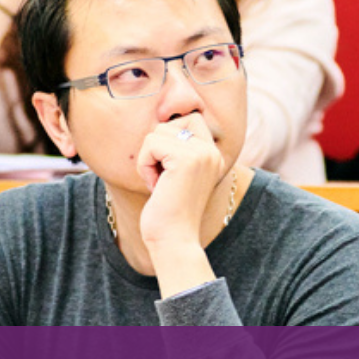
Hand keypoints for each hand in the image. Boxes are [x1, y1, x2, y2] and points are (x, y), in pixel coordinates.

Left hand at [136, 113, 226, 247]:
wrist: (174, 241)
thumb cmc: (169, 212)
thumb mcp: (177, 174)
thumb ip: (177, 148)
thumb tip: (161, 120)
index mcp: (214, 155)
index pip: (190, 118)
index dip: (167, 139)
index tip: (168, 170)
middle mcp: (212, 151)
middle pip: (169, 123)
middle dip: (156, 149)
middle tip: (163, 178)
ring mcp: (202, 154)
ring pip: (157, 132)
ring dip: (149, 159)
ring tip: (160, 184)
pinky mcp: (187, 159)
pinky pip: (150, 144)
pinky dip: (145, 165)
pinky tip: (156, 187)